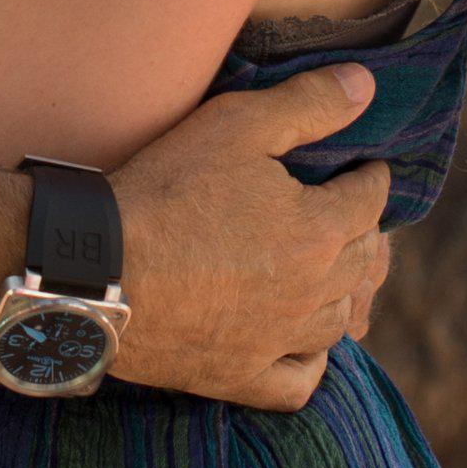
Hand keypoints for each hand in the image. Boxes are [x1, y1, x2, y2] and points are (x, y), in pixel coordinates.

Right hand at [105, 67, 391, 409]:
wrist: (95, 271)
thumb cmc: (166, 191)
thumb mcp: (236, 125)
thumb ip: (308, 104)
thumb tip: (367, 85)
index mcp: (320, 231)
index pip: (370, 200)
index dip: (371, 178)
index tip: (367, 169)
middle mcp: (311, 292)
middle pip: (362, 261)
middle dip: (365, 232)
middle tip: (354, 216)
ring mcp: (278, 341)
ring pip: (336, 322)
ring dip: (343, 293)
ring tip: (334, 274)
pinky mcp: (240, 377)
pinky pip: (298, 382)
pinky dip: (310, 363)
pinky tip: (303, 346)